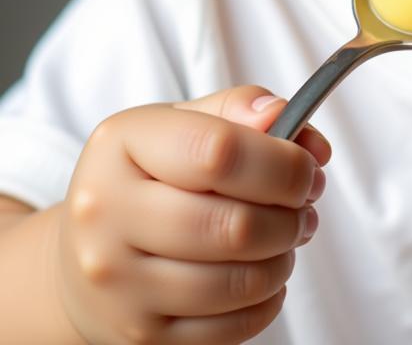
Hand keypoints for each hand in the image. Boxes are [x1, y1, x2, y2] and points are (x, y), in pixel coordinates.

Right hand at [55, 85, 330, 344]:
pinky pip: (231, 328)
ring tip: (286, 239)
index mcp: (121, 145)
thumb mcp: (182, 122)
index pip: (220, 152)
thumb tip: (285, 117)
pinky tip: (263, 275)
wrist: (83, 253)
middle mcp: (107, 213)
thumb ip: (239, 109)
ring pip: (237, 282)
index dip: (283, 163)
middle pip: (233, 225)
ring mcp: (118, 282)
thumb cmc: (149, 175)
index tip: (308, 169)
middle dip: (291, 217)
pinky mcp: (138, 334)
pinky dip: (267, 300)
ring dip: (283, 259)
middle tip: (305, 209)